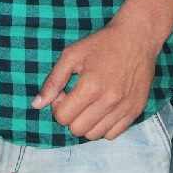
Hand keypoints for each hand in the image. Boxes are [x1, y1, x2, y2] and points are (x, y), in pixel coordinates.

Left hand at [31, 18, 158, 140]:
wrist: (136, 37)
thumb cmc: (101, 43)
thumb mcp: (72, 55)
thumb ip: (53, 81)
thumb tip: (36, 105)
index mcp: (90, 86)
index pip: (63, 117)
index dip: (58, 106)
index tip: (65, 92)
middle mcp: (108, 101)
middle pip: (77, 130)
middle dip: (71, 116)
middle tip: (76, 98)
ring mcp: (124, 108)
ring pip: (94, 135)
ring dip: (86, 122)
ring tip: (90, 103)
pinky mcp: (135, 111)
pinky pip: (113, 135)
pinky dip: (103, 126)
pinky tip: (103, 108)